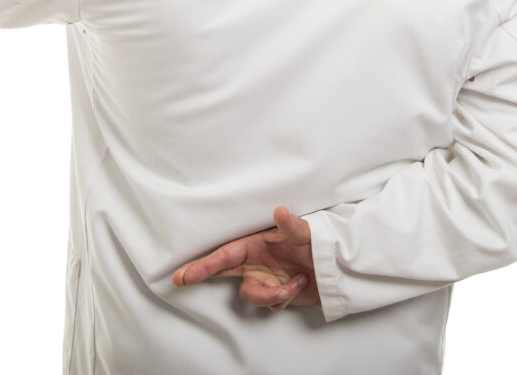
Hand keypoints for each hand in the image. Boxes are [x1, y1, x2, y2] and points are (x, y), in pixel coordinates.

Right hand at [172, 206, 318, 311]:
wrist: (335, 268)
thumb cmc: (319, 244)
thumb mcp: (308, 234)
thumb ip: (293, 226)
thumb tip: (280, 211)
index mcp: (257, 244)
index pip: (225, 255)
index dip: (204, 264)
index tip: (184, 274)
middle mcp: (255, 262)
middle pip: (222, 270)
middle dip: (201, 274)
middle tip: (181, 280)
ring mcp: (264, 279)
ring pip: (251, 295)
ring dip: (271, 294)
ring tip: (293, 284)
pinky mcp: (275, 295)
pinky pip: (270, 304)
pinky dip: (285, 298)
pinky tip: (299, 285)